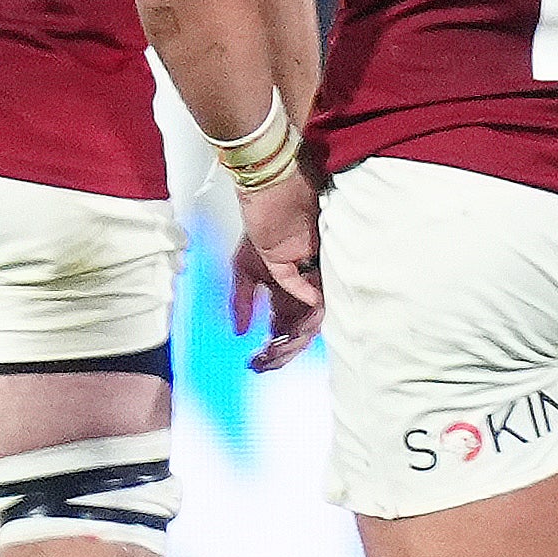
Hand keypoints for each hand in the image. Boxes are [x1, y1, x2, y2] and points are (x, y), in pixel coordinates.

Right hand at [236, 176, 322, 372]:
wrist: (271, 191)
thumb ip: (241, 302)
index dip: (274, 348)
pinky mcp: (318, 267)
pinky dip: (301, 310)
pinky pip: (313, 296)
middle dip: (282, 352)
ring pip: (310, 321)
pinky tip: (281, 323)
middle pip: (300, 329)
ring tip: (270, 355)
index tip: (255, 364)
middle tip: (262, 365)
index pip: (285, 327)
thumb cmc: (261, 222)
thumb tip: (239, 333)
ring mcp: (313, 279)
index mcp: (288, 290)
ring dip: (291, 342)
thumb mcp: (243, 269)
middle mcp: (304, 289)